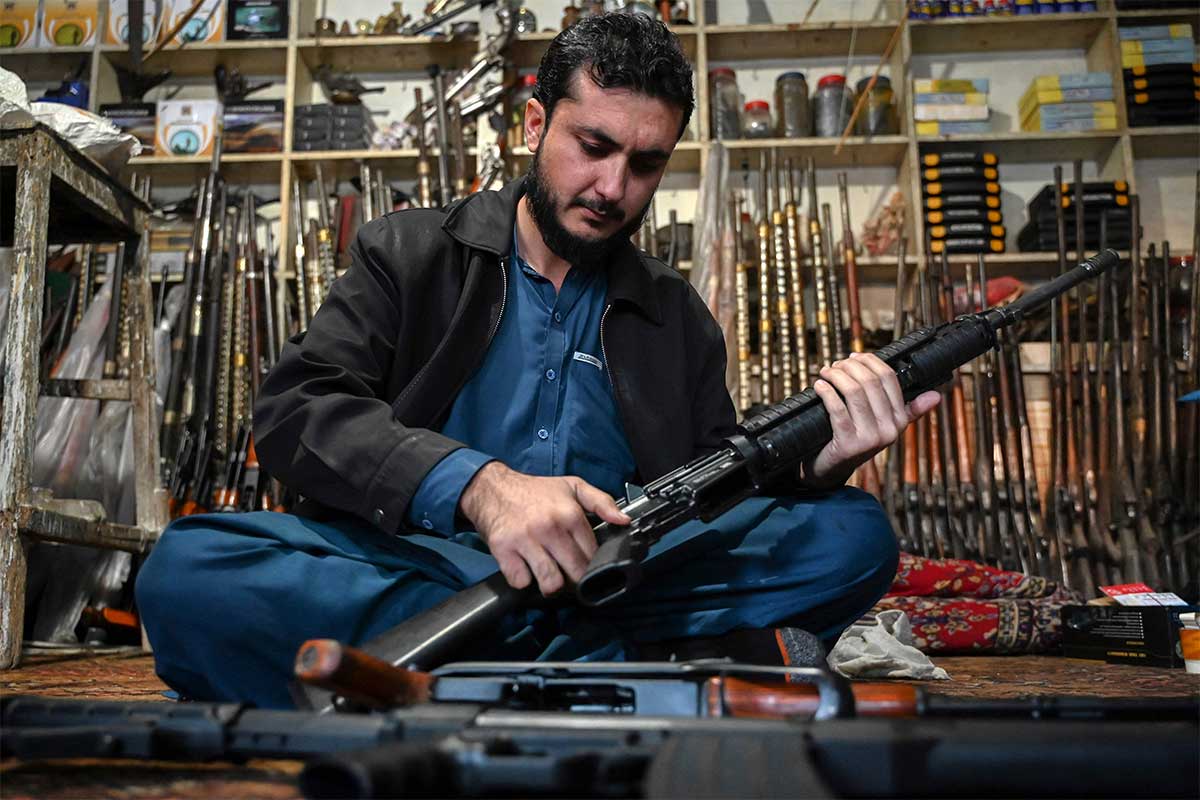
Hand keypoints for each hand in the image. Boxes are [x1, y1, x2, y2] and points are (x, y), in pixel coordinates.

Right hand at [458, 462, 630, 595]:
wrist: (491, 487)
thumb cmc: (534, 491)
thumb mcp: (572, 486)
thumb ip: (602, 502)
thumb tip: (624, 521)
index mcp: (570, 514)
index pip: (593, 555)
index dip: (593, 564)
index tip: (587, 565)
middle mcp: (550, 527)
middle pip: (576, 573)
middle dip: (576, 580)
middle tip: (569, 575)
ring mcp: (526, 540)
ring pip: (550, 583)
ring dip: (551, 585)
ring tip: (549, 575)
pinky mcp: (504, 550)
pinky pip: (521, 582)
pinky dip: (524, 581)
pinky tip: (526, 569)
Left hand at [806, 352, 940, 486]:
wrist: (832, 469)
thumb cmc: (854, 441)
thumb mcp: (884, 426)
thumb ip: (909, 410)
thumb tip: (935, 396)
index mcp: (900, 420)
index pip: (889, 378)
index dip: (870, 362)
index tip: (854, 357)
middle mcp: (889, 429)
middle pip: (870, 382)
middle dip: (850, 367)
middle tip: (836, 365)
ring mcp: (869, 438)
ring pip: (854, 392)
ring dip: (836, 376)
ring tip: (827, 372)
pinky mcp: (848, 444)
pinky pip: (837, 409)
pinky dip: (826, 393)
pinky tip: (820, 386)